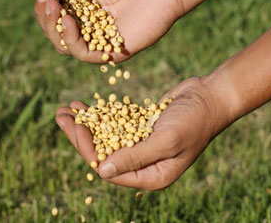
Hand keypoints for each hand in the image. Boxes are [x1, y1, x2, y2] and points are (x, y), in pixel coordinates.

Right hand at [34, 0, 183, 62]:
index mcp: (86, 10)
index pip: (56, 16)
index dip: (46, 6)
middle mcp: (92, 27)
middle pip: (57, 33)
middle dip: (46, 17)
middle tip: (48, 0)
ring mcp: (102, 40)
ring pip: (66, 46)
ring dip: (54, 29)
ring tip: (56, 9)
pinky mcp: (113, 51)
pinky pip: (86, 55)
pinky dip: (72, 40)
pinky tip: (68, 21)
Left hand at [55, 77, 227, 189]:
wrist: (210, 97)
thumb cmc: (195, 121)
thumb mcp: (167, 141)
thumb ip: (136, 157)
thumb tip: (102, 172)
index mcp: (151, 175)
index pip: (111, 168)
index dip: (89, 150)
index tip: (76, 128)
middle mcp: (144, 161)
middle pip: (103, 151)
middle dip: (80, 135)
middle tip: (60, 116)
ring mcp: (142, 141)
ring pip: (106, 135)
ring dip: (87, 122)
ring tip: (66, 109)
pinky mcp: (141, 124)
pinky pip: (116, 121)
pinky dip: (101, 114)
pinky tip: (84, 105)